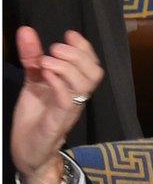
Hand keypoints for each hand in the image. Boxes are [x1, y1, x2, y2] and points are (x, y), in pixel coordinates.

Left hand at [10, 27, 102, 183]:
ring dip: (67, 67)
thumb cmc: (34, 117)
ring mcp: (69, 110)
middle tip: (54, 48)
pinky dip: (58, 84)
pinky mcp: (57, 122)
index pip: (91, 64)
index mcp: (74, 87)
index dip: (85, 47)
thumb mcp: (32, 83)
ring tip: (47, 61)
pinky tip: (44, 75)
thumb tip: (26, 31)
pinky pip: (66, 101)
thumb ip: (32, 58)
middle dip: (77, 54)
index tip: (69, 34)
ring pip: (85, 85)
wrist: (28, 152)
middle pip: (94, 72)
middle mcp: (77, 97)